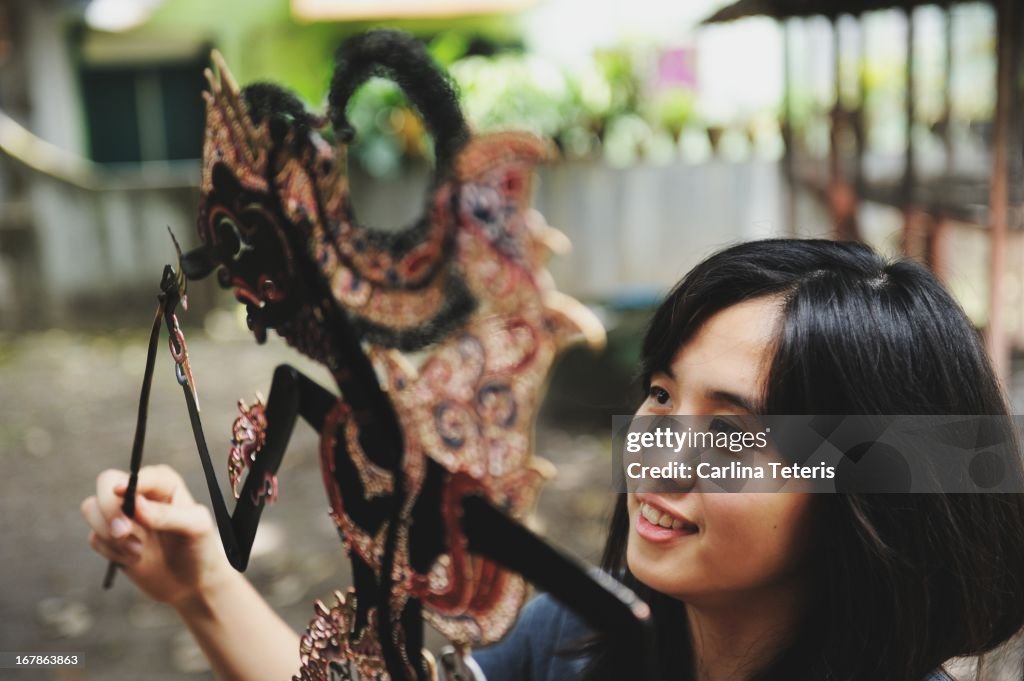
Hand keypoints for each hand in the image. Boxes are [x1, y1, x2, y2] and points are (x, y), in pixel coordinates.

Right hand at [81, 464, 232, 607]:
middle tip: (123, 532)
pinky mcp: (110, 538)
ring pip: (91, 508)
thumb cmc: (200, 548)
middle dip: (109, 508)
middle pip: (105, 483)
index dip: (128, 483)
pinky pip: (94, 538)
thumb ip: (166, 515)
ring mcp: (122, 515)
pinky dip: (111, 552)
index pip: (138, 475)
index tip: (121, 492)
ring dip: (110, 534)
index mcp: (163, 483)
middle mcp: (139, 494)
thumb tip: (136, 504)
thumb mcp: (195, 528)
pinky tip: (134, 559)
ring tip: (138, 551)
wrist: (191, 582)